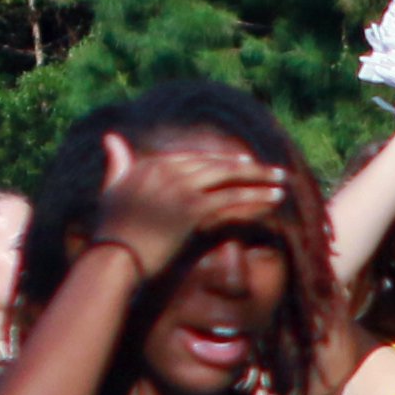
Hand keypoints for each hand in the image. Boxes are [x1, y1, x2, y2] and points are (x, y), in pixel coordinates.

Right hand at [94, 134, 298, 281]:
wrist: (113, 257)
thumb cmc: (111, 231)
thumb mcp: (112, 188)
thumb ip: (117, 163)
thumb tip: (111, 137)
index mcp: (150, 164)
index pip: (195, 158)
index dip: (222, 161)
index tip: (243, 164)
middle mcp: (167, 170)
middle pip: (216, 164)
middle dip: (248, 168)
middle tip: (273, 171)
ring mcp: (180, 187)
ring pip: (228, 178)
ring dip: (260, 180)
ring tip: (283, 182)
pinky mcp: (192, 208)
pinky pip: (231, 199)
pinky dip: (255, 197)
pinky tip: (274, 199)